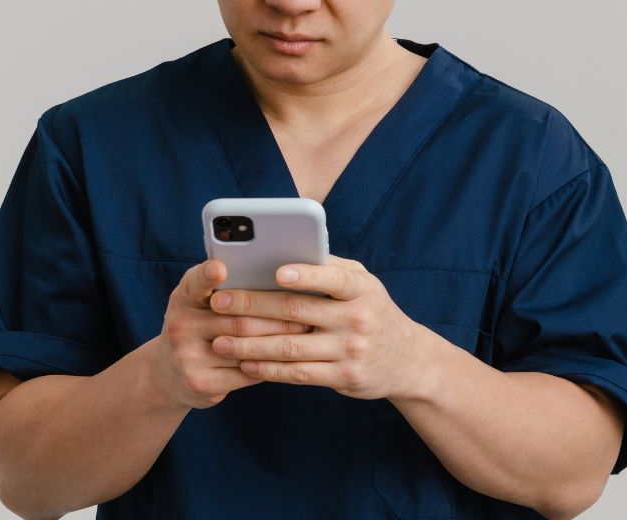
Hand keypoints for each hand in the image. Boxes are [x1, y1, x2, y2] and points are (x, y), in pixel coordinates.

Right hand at [152, 258, 314, 409]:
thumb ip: (224, 287)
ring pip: (246, 347)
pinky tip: (289, 358)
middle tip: (307, 310)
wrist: (169, 373)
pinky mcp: (200, 383)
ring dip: (280, 340)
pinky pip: (245, 373)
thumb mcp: (199, 302)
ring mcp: (187, 356)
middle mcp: (180, 325)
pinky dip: (270, 365)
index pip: (194, 283)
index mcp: (183, 298)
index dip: (207, 275)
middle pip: (236, 319)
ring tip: (307, 332)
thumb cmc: (198, 325)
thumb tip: (273, 271)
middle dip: (277, 315)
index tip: (221, 268)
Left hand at [207, 254, 423, 399]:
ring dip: (250, 344)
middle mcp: (356, 319)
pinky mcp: (343, 377)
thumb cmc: (373, 310)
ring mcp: (350, 350)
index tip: (275, 271)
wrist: (408, 360)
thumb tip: (288, 249)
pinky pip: (298, 374)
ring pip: (290, 347)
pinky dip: (268, 370)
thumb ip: (331, 268)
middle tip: (218, 302)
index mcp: (361, 289)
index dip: (305, 275)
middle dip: (252, 306)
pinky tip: (245, 365)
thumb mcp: (364, 284)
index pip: (332, 278)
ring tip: (220, 341)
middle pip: (297, 311)